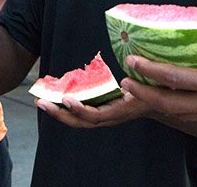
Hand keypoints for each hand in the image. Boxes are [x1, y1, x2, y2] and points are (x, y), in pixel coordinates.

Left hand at [36, 91, 151, 128]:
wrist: (154, 104)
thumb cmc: (150, 94)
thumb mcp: (146, 89)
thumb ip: (137, 85)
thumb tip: (127, 74)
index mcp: (118, 113)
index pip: (95, 116)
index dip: (80, 109)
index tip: (66, 99)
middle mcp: (108, 119)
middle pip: (79, 122)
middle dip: (59, 113)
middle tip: (41, 102)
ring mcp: (102, 117)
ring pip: (76, 119)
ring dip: (58, 111)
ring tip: (42, 101)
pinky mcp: (99, 112)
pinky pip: (79, 113)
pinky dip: (66, 107)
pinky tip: (57, 98)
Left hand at [121, 1, 196, 123]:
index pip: (178, 80)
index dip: (152, 71)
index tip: (132, 61)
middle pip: (171, 105)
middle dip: (145, 94)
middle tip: (126, 82)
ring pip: (183, 113)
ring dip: (160, 102)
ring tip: (143, 90)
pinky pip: (196, 114)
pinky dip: (179, 106)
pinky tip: (177, 97)